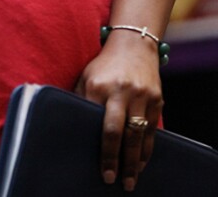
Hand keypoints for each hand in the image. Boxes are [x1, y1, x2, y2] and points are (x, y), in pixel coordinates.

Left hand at [75, 33, 162, 191]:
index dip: (102, 148)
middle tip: (114, 179)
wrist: (133, 45)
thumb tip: (66, 124)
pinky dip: (148, 147)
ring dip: (136, 159)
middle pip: (120, 132)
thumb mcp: (85, 77)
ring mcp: (142, 96)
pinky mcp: (157, 99)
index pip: (99, 123)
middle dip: (118, 159)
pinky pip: (153, 128)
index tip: (101, 168)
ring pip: (139, 134)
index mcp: (99, 86)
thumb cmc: (102, 66)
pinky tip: (142, 161)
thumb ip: (79, 99)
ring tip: (131, 178)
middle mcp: (122, 91)